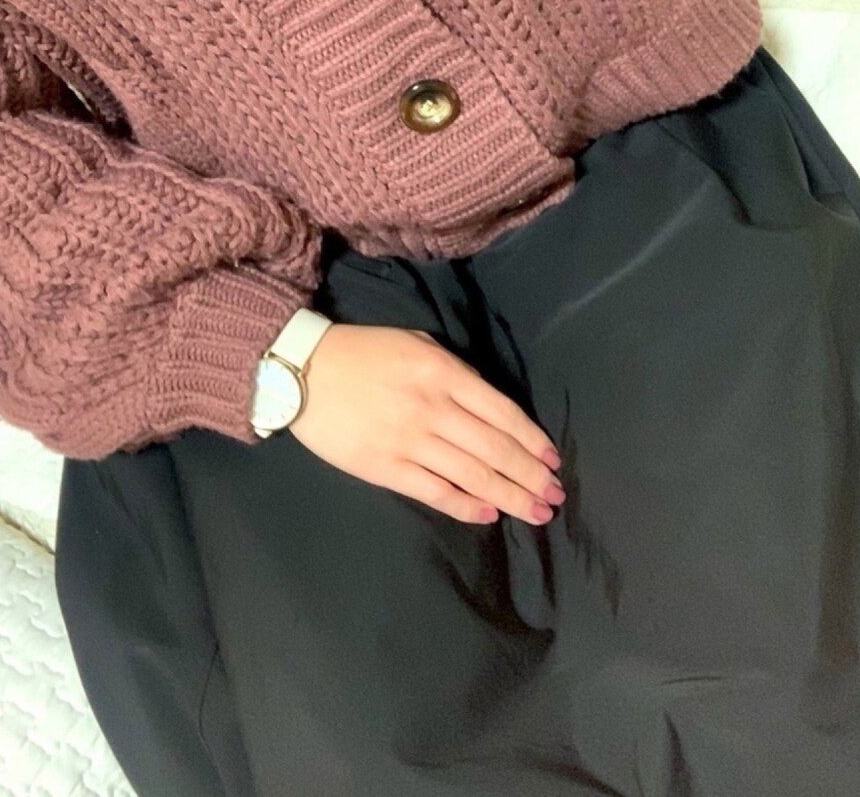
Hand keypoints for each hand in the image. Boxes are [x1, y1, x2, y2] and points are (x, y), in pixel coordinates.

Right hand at [289, 323, 563, 524]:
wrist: (304, 370)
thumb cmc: (365, 352)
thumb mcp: (418, 344)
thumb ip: (457, 372)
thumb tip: (491, 409)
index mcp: (444, 373)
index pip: (502, 413)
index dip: (532, 441)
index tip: (553, 461)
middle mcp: (433, 408)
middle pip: (495, 449)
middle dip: (530, 476)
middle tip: (555, 497)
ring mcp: (409, 441)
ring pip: (473, 475)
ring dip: (510, 496)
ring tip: (536, 512)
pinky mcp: (385, 467)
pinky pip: (435, 492)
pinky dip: (466, 506)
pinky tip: (489, 515)